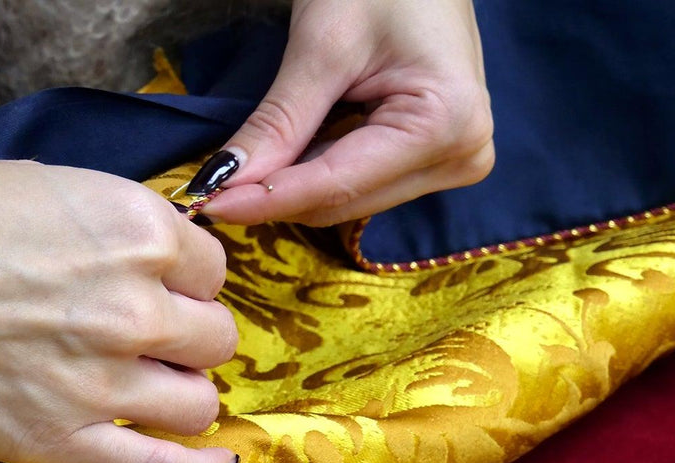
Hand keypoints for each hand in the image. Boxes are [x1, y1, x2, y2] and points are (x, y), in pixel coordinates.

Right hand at [0, 150, 238, 462]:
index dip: (186, 279)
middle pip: (215, 338)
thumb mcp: (42, 184)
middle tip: (152, 335)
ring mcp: (104, 382)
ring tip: (154, 387)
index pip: (212, 270)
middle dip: (189, 336)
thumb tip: (151, 250)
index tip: (160, 285)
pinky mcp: (67, 441)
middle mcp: (135, 309)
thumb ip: (113, 225)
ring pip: (198, 403)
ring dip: (183, 394)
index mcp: (136, 231)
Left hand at [193, 0, 493, 226]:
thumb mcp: (323, 45)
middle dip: (280, 194)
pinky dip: (321, 173)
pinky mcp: (438, 159)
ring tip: (255, 162)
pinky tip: (294, 153)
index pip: (340, 183)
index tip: (211, 204)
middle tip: (217, 186)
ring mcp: (455, 161)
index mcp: (447, 124)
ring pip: (352, 200)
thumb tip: (224, 182)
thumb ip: (279, 123)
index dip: (269, 198)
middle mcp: (462, 155)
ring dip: (298, 186)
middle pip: (346, 201)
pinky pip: (364, 184)